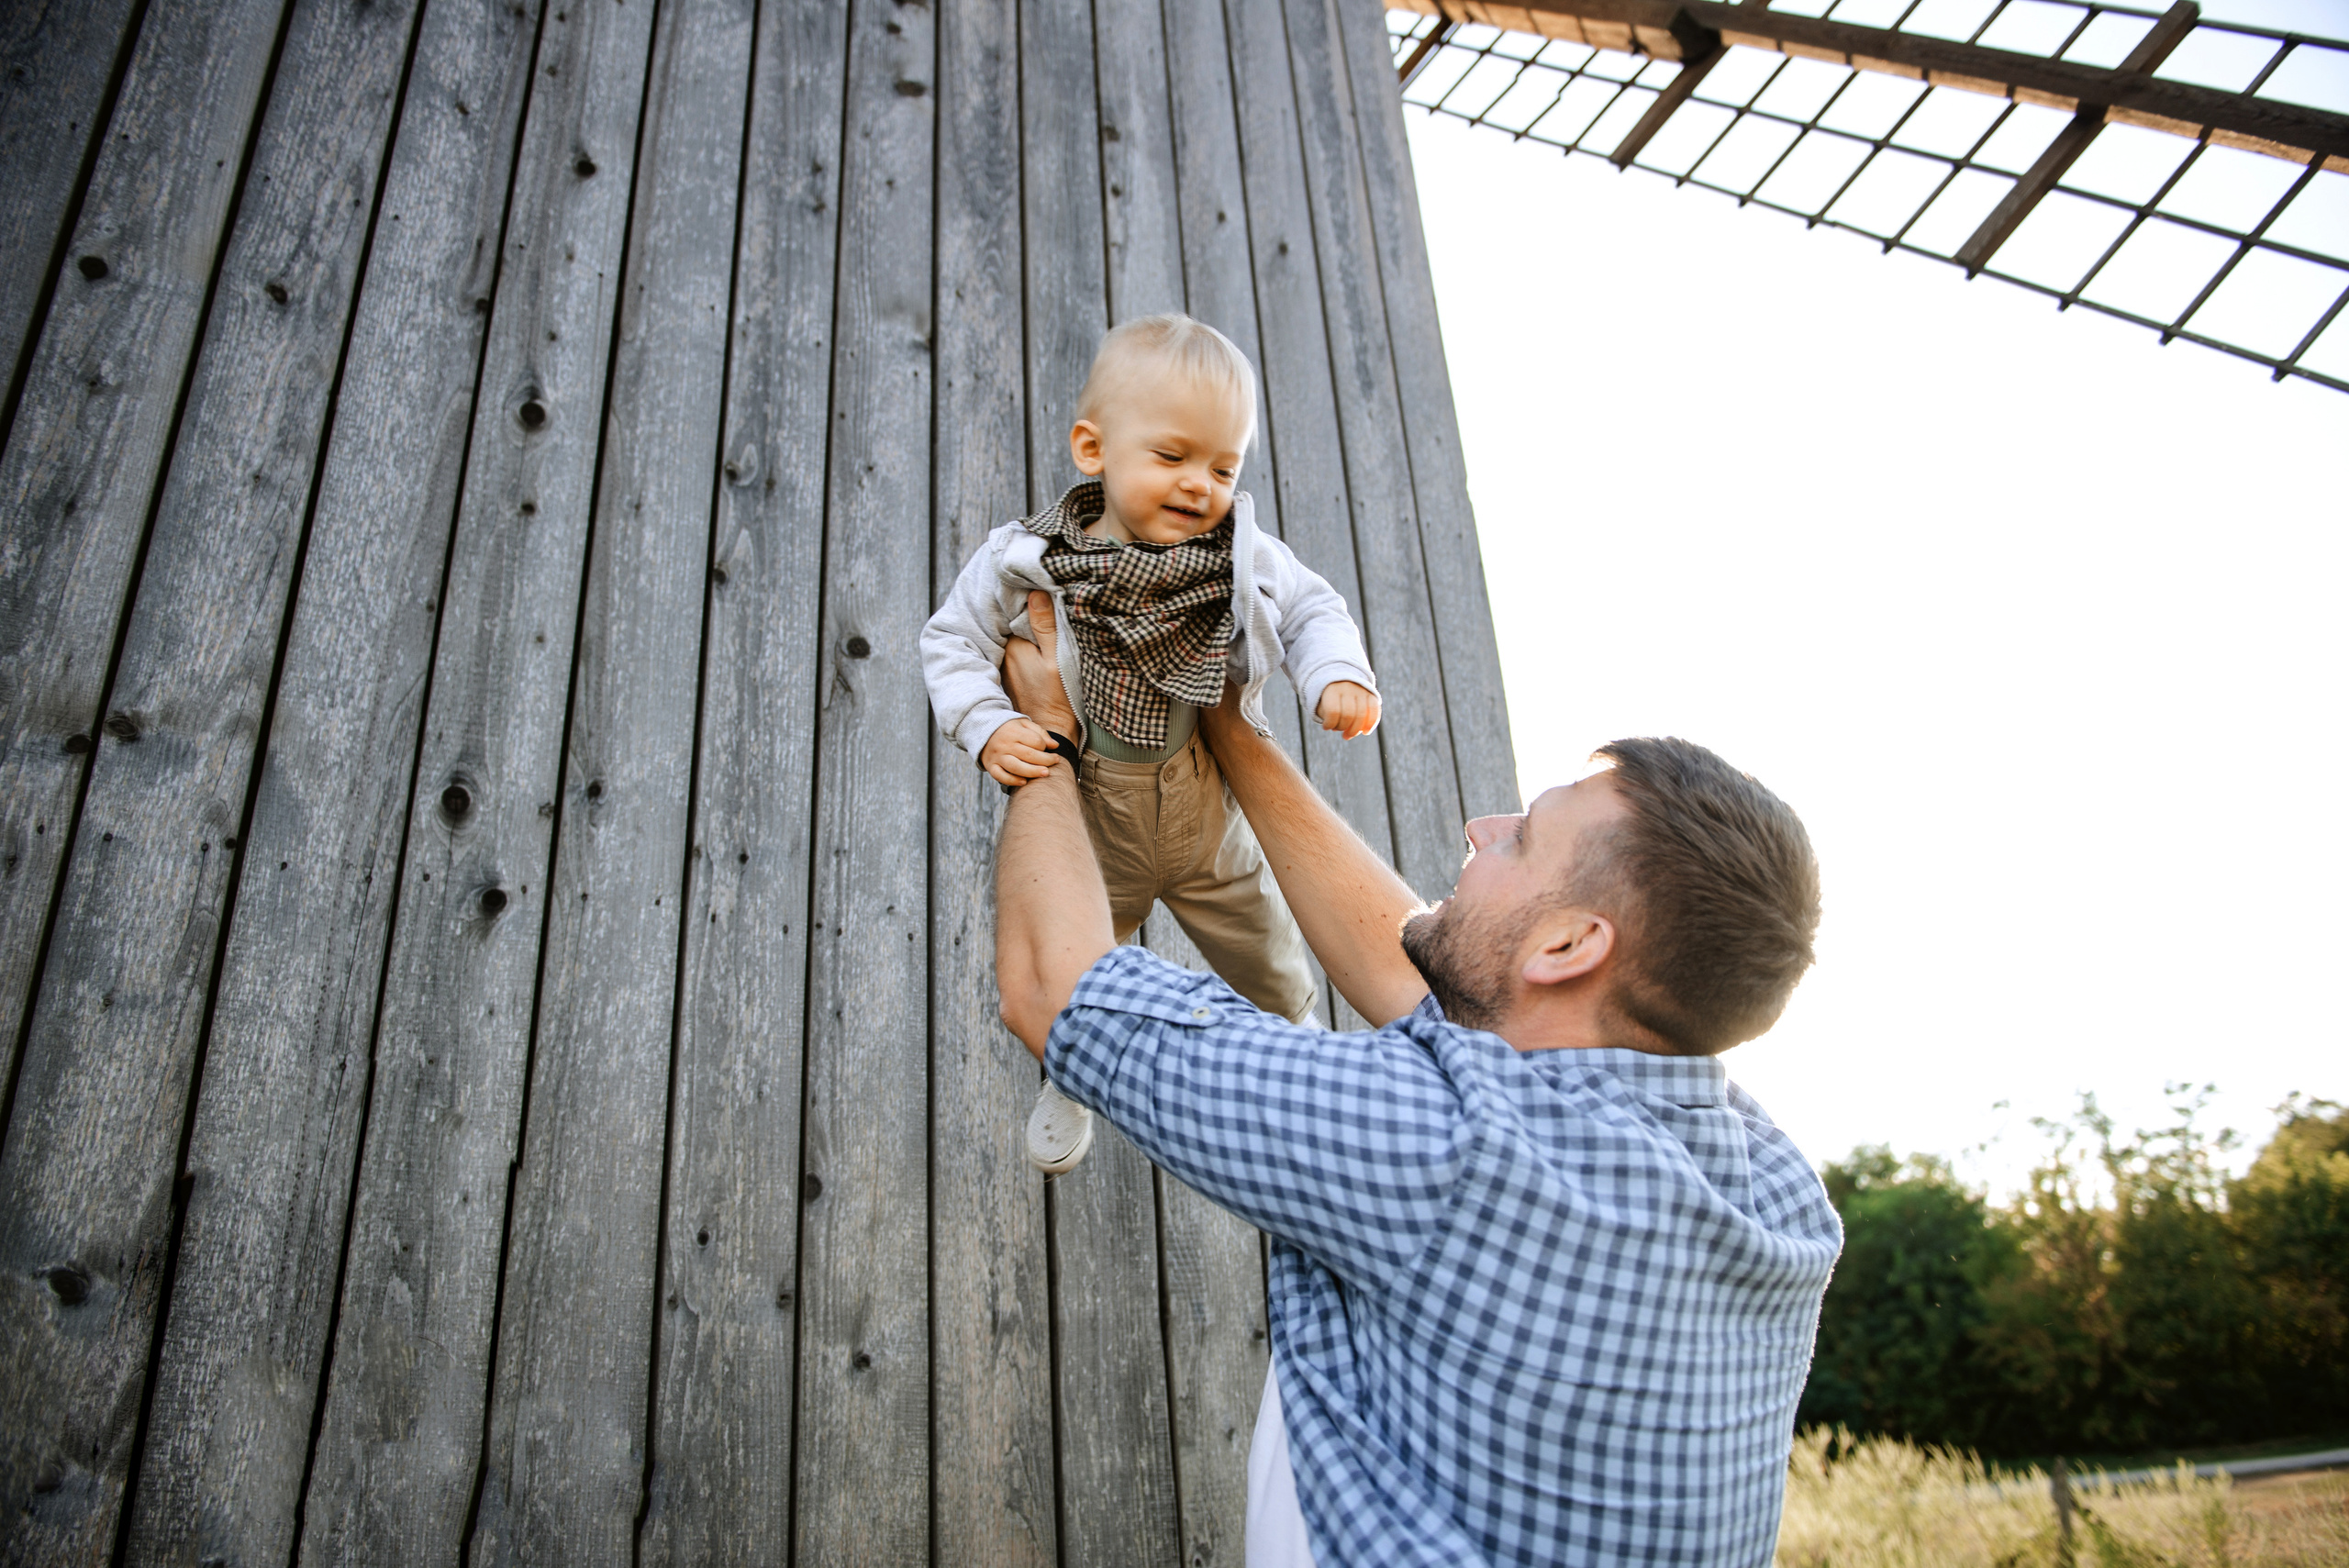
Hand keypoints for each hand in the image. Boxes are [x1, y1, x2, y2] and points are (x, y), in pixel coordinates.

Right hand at [982, 717, 1058, 788]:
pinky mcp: (991, 766)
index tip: (1048, 748)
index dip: (1045, 745)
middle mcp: (1004, 744)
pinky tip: (1024, 782)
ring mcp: (997, 756)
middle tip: (1056, 761)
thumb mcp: (1023, 724)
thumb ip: (1040, 733)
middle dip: (1045, 760)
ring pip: (1016, 767)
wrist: (982, 731)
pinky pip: (1001, 776)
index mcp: (1013, 731)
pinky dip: (1013, 781)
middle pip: (1028, 755)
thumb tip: (1055, 745)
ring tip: (1046, 773)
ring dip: (1033, 772)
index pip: (1035, 741)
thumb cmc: (1009, 729)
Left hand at [1004, 590, 1078, 735]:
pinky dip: (1028, 653)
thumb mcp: (1057, 659)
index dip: (1034, 609)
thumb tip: (1035, 593)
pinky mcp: (1012, 680)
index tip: (1049, 608)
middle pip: (1017, 629)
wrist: (1052, 732)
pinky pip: (1019, 657)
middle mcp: (1003, 657)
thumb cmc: (1057, 698)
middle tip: (1052, 624)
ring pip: (1018, 643)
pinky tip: (1040, 659)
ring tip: (1047, 642)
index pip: (1019, 616)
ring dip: (1030, 639)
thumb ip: (1045, 626)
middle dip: (1031, 623)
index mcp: (1013, 647)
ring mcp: (1006, 669)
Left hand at [1316, 680, 1379, 739]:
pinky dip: (1371, 723)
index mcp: (1332, 690)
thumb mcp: (1323, 707)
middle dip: (1344, 729)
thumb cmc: (1328, 699)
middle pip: (1348, 715)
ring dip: (1355, 730)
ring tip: (1349, 735)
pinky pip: (1374, 711)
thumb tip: (1348, 734)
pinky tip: (1365, 732)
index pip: (1333, 711)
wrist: (1340, 680)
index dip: (1330, 724)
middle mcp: (1348, 687)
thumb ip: (1332, 720)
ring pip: (1362, 715)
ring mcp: (1361, 690)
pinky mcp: (1371, 694)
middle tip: (1341, 734)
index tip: (1326, 727)